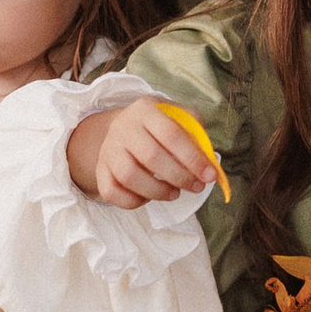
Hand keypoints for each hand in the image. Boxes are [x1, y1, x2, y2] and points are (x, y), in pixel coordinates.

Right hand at [67, 100, 216, 205]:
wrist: (123, 128)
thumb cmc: (158, 126)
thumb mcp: (177, 116)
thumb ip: (195, 132)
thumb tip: (208, 158)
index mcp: (145, 109)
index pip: (171, 134)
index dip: (193, 158)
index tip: (210, 175)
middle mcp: (123, 127)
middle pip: (151, 156)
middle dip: (179, 177)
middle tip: (196, 187)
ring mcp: (108, 150)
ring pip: (129, 177)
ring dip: (158, 191)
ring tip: (174, 193)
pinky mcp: (100, 170)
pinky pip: (112, 192)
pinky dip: (133, 201)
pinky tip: (149, 197)